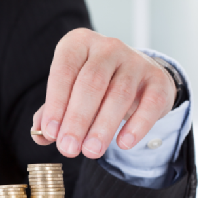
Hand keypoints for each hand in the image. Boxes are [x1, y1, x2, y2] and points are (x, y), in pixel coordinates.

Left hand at [31, 28, 176, 158]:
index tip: (51, 133)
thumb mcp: (67, 94)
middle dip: (77, 120)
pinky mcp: (158, 79)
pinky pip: (149, 103)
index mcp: (78, 45)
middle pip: (91, 84)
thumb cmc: (91, 88)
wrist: (134, 78)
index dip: (56, 104)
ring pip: (118, 95)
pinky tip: (123, 143)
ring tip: (91, 152)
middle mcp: (107, 48)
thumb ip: (50, 114)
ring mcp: (135, 61)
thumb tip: (39, 135)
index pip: (64, 71)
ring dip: (103, 127)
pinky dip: (137, 125)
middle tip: (68, 149)